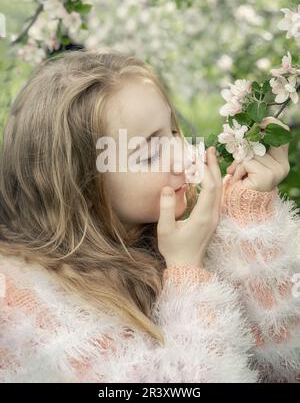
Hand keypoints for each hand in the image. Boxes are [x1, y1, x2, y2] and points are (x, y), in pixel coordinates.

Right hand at [157, 146, 222, 268]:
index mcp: (203, 216)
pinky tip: (209, 176)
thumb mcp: (165, 229)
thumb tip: (167, 187)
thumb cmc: (174, 249)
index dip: (206, 170)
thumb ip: (166, 208)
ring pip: (219, 190)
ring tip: (208, 158)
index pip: (209, 187)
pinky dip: (213, 183)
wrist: (187, 266)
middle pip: (218, 186)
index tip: (200, 156)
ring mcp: (215, 218)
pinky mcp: (213, 219)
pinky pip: (217, 196)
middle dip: (214, 166)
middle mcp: (213, 215)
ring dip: (215, 173)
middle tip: (208, 149)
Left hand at [226, 117, 289, 191]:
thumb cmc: (245, 180)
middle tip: (238, 155)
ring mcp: (276, 171)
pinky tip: (239, 179)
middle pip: (263, 142)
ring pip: (251, 153)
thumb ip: (253, 148)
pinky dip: (238, 169)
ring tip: (238, 174)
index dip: (271, 124)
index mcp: (281, 160)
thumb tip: (246, 129)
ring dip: (239, 162)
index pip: (283, 134)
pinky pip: (246, 162)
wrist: (242, 203)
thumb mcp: (251, 161)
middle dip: (247, 146)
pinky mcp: (266, 175)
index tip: (258, 122)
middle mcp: (282, 165)